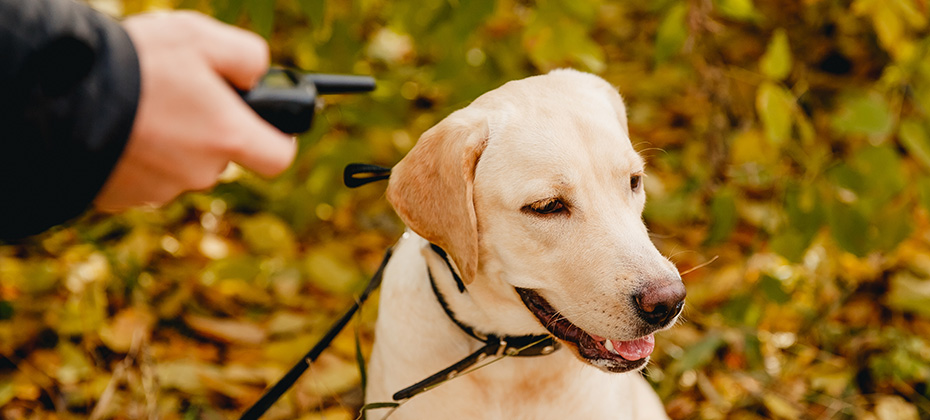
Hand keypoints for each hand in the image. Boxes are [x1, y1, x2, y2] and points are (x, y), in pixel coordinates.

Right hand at [94, 11, 295, 210]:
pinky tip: (118, 126)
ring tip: (141, 104)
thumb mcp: (202, 37)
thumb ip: (247, 56)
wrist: (57, 97)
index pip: (278, 158)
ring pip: (180, 165)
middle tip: (181, 94)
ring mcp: (160, 190)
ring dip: (170, 141)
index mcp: (228, 137)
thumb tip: (258, 75)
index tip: (266, 122)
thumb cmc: (137, 64)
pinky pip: (142, 176)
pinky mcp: (123, 198)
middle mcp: (200, 172)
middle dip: (209, 130)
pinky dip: (136, 155)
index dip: (277, 139)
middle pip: (222, 157)